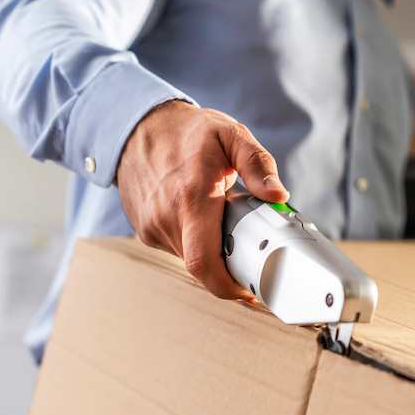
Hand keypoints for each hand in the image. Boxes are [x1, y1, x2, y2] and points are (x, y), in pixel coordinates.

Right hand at [117, 100, 289, 300]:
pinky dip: (194, 241)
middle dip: (228, 263)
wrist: (136, 124)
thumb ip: (258, 165)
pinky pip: (176, 248)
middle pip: (202, 265)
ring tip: (222, 220)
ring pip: (189, 258)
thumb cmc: (187, 130)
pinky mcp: (144, 230)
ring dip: (210, 249)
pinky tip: (202, 218)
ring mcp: (150, 226)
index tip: (250, 290)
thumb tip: (278, 195)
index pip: (204, 263)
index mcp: (191, 197)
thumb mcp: (231, 135)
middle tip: (247, 244)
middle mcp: (165, 217)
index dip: (228, 286)